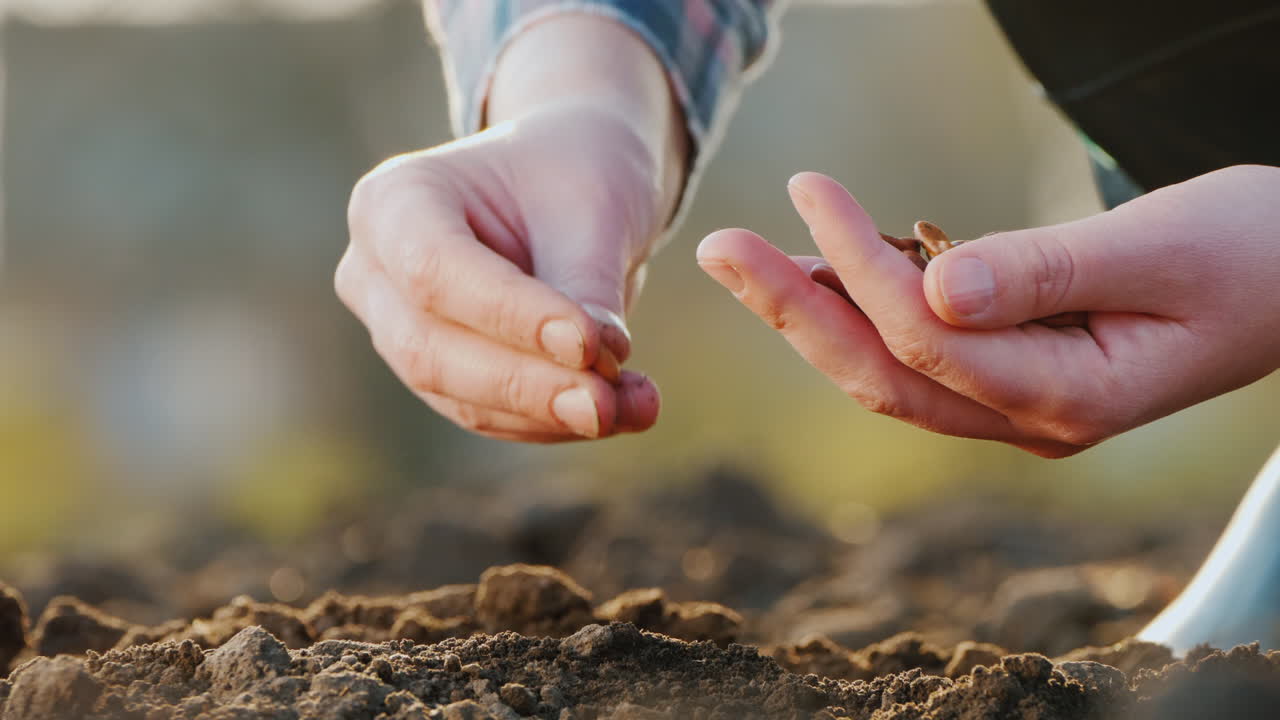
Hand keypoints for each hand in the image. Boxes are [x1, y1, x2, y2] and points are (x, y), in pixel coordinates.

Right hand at [336, 104, 664, 441]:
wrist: (572, 187)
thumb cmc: (575, 175)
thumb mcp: (594, 210)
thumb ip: (587, 290)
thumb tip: (598, 387)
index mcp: (393, 200)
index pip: (434, 270)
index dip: (511, 316)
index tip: (591, 344)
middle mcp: (375, 270)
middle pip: (430, 348)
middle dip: (528, 384)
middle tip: (610, 402)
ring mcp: (396, 331)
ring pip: (458, 396)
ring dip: (551, 413)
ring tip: (637, 405)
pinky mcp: (438, 378)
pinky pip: (489, 415)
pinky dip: (556, 420)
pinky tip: (624, 410)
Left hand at [697, 165, 1279, 456]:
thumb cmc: (1253, 252)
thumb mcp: (1163, 251)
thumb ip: (1049, 272)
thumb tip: (933, 287)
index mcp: (1074, 399)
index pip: (932, 341)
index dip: (860, 267)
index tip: (811, 191)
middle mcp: (1033, 416)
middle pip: (885, 375)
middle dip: (794, 312)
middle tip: (717, 249)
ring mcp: (1020, 402)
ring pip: (892, 370)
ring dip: (815, 314)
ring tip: (746, 257)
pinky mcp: (1014, 370)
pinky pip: (919, 353)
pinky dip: (865, 310)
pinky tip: (821, 269)